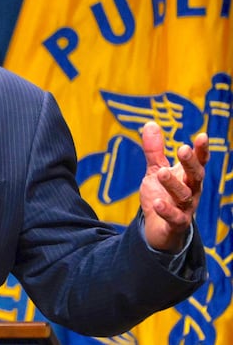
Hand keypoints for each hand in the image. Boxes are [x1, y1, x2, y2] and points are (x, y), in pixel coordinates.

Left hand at [139, 121, 208, 252]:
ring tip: (161, 172)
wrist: (159, 228)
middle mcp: (192, 191)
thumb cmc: (162, 195)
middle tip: (183, 149)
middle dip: (191, 163)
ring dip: (174, 184)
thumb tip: (150, 123)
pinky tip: (158, 203)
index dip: (201, 150)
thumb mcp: (156, 170)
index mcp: (188, 177)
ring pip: (184, 196)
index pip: (199, 162)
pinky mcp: (176, 224)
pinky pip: (175, 217)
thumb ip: (154, 150)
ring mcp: (186, 208)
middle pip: (196, 176)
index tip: (202, 136)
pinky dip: (167, 210)